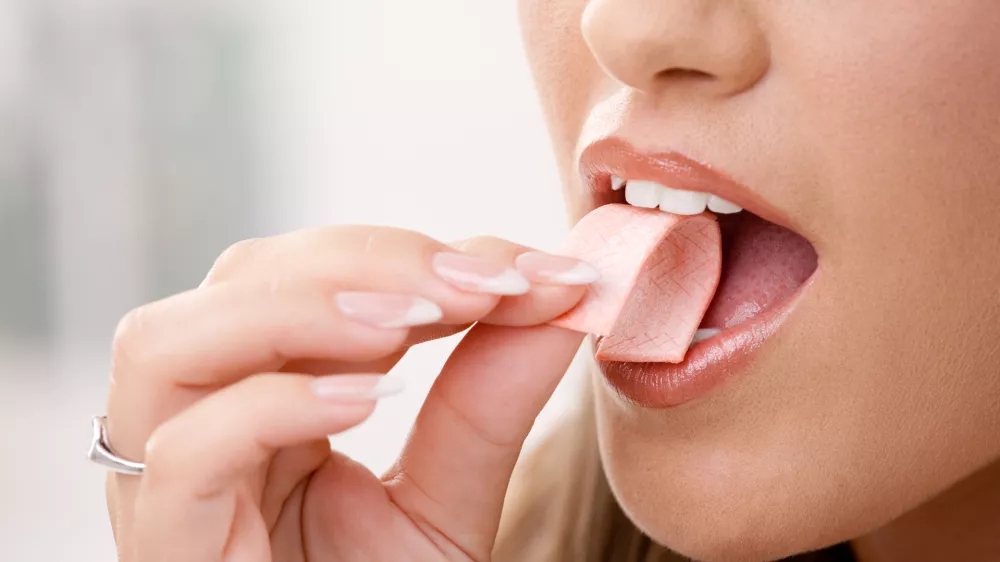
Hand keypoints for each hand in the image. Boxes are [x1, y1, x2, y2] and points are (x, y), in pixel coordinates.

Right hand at [103, 226, 593, 560]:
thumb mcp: (447, 497)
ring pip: (169, 343)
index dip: (410, 252)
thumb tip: (564, 294)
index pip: (306, 274)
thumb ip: (490, 400)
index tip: (528, 268)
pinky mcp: (168, 550)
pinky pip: (183, 454)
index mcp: (259, 394)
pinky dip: (273, 406)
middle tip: (482, 284)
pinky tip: (367, 400)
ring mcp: (169, 485)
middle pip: (239, 280)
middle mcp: (199, 421)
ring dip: (306, 307)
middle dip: (368, 260)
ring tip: (416, 321)